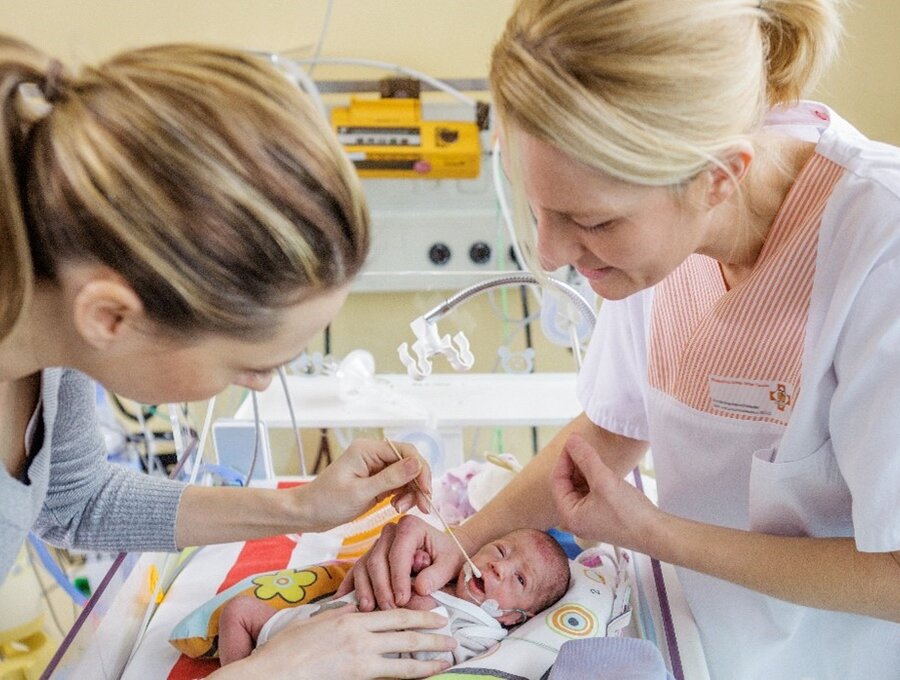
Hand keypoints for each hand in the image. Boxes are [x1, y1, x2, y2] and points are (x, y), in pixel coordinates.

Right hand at [211, 606, 455, 679]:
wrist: (271, 672)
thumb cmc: (287, 648)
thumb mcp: (316, 621)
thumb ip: (340, 615)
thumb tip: (357, 610)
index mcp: (351, 617)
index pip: (395, 613)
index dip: (419, 614)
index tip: (436, 615)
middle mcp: (360, 635)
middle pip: (405, 633)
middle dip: (432, 636)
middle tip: (453, 638)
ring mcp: (359, 658)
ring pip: (404, 658)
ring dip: (428, 659)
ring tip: (447, 660)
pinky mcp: (356, 676)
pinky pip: (390, 675)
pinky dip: (409, 676)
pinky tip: (422, 676)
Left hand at [301, 439, 431, 530]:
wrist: (307, 513)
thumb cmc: (327, 502)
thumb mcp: (361, 492)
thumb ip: (390, 478)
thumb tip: (416, 464)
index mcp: (368, 449)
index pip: (405, 452)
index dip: (420, 470)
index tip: (426, 491)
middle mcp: (374, 454)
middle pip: (409, 463)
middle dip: (418, 484)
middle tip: (423, 506)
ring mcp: (375, 467)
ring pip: (406, 475)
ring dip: (411, 492)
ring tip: (402, 509)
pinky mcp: (376, 480)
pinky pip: (398, 484)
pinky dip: (403, 495)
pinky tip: (398, 507)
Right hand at [336, 516, 463, 610]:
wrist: (443, 557)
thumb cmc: (448, 559)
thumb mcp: (450, 565)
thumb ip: (437, 575)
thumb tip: (420, 588)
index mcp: (410, 526)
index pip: (398, 552)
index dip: (398, 577)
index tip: (403, 600)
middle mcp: (390, 532)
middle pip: (377, 559)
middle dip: (382, 587)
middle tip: (389, 609)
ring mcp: (377, 545)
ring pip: (363, 566)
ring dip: (365, 589)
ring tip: (369, 609)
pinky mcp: (369, 558)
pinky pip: (356, 572)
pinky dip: (351, 587)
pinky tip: (344, 601)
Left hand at [550, 434, 660, 551]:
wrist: (655, 533)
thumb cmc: (628, 512)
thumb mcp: (604, 480)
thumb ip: (586, 458)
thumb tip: (572, 439)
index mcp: (568, 515)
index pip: (557, 480)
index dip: (564, 459)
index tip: (573, 442)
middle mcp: (575, 519)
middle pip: (567, 483)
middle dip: (574, 464)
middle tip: (583, 445)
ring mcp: (588, 518)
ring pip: (579, 487)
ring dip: (585, 470)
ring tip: (593, 454)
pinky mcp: (601, 516)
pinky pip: (591, 492)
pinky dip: (593, 479)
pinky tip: (601, 469)